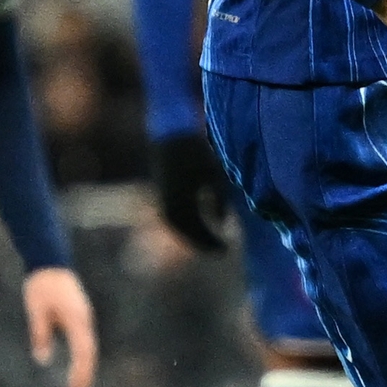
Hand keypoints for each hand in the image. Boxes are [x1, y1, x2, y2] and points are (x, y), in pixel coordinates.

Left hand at [22, 265, 99, 386]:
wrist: (50, 261)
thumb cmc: (42, 285)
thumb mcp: (36, 311)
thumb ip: (40, 334)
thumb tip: (43, 359)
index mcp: (76, 320)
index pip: (83, 353)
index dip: (80, 374)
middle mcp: (84, 320)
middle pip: (89, 353)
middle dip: (84, 375)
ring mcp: (84, 317)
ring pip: (88, 347)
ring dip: (84, 367)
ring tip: (77, 385)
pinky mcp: (79, 315)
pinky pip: (84, 340)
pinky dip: (82, 356)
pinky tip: (76, 365)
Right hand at [150, 131, 230, 250]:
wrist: (170, 136)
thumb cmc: (196, 152)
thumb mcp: (213, 174)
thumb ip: (219, 199)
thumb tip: (222, 221)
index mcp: (182, 202)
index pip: (196, 232)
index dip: (211, 243)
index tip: (226, 250)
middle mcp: (168, 205)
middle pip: (185, 233)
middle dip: (202, 243)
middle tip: (220, 251)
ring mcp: (162, 200)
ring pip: (178, 227)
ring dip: (193, 237)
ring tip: (211, 242)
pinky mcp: (161, 195)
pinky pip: (173, 218)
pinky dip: (186, 226)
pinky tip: (199, 227)